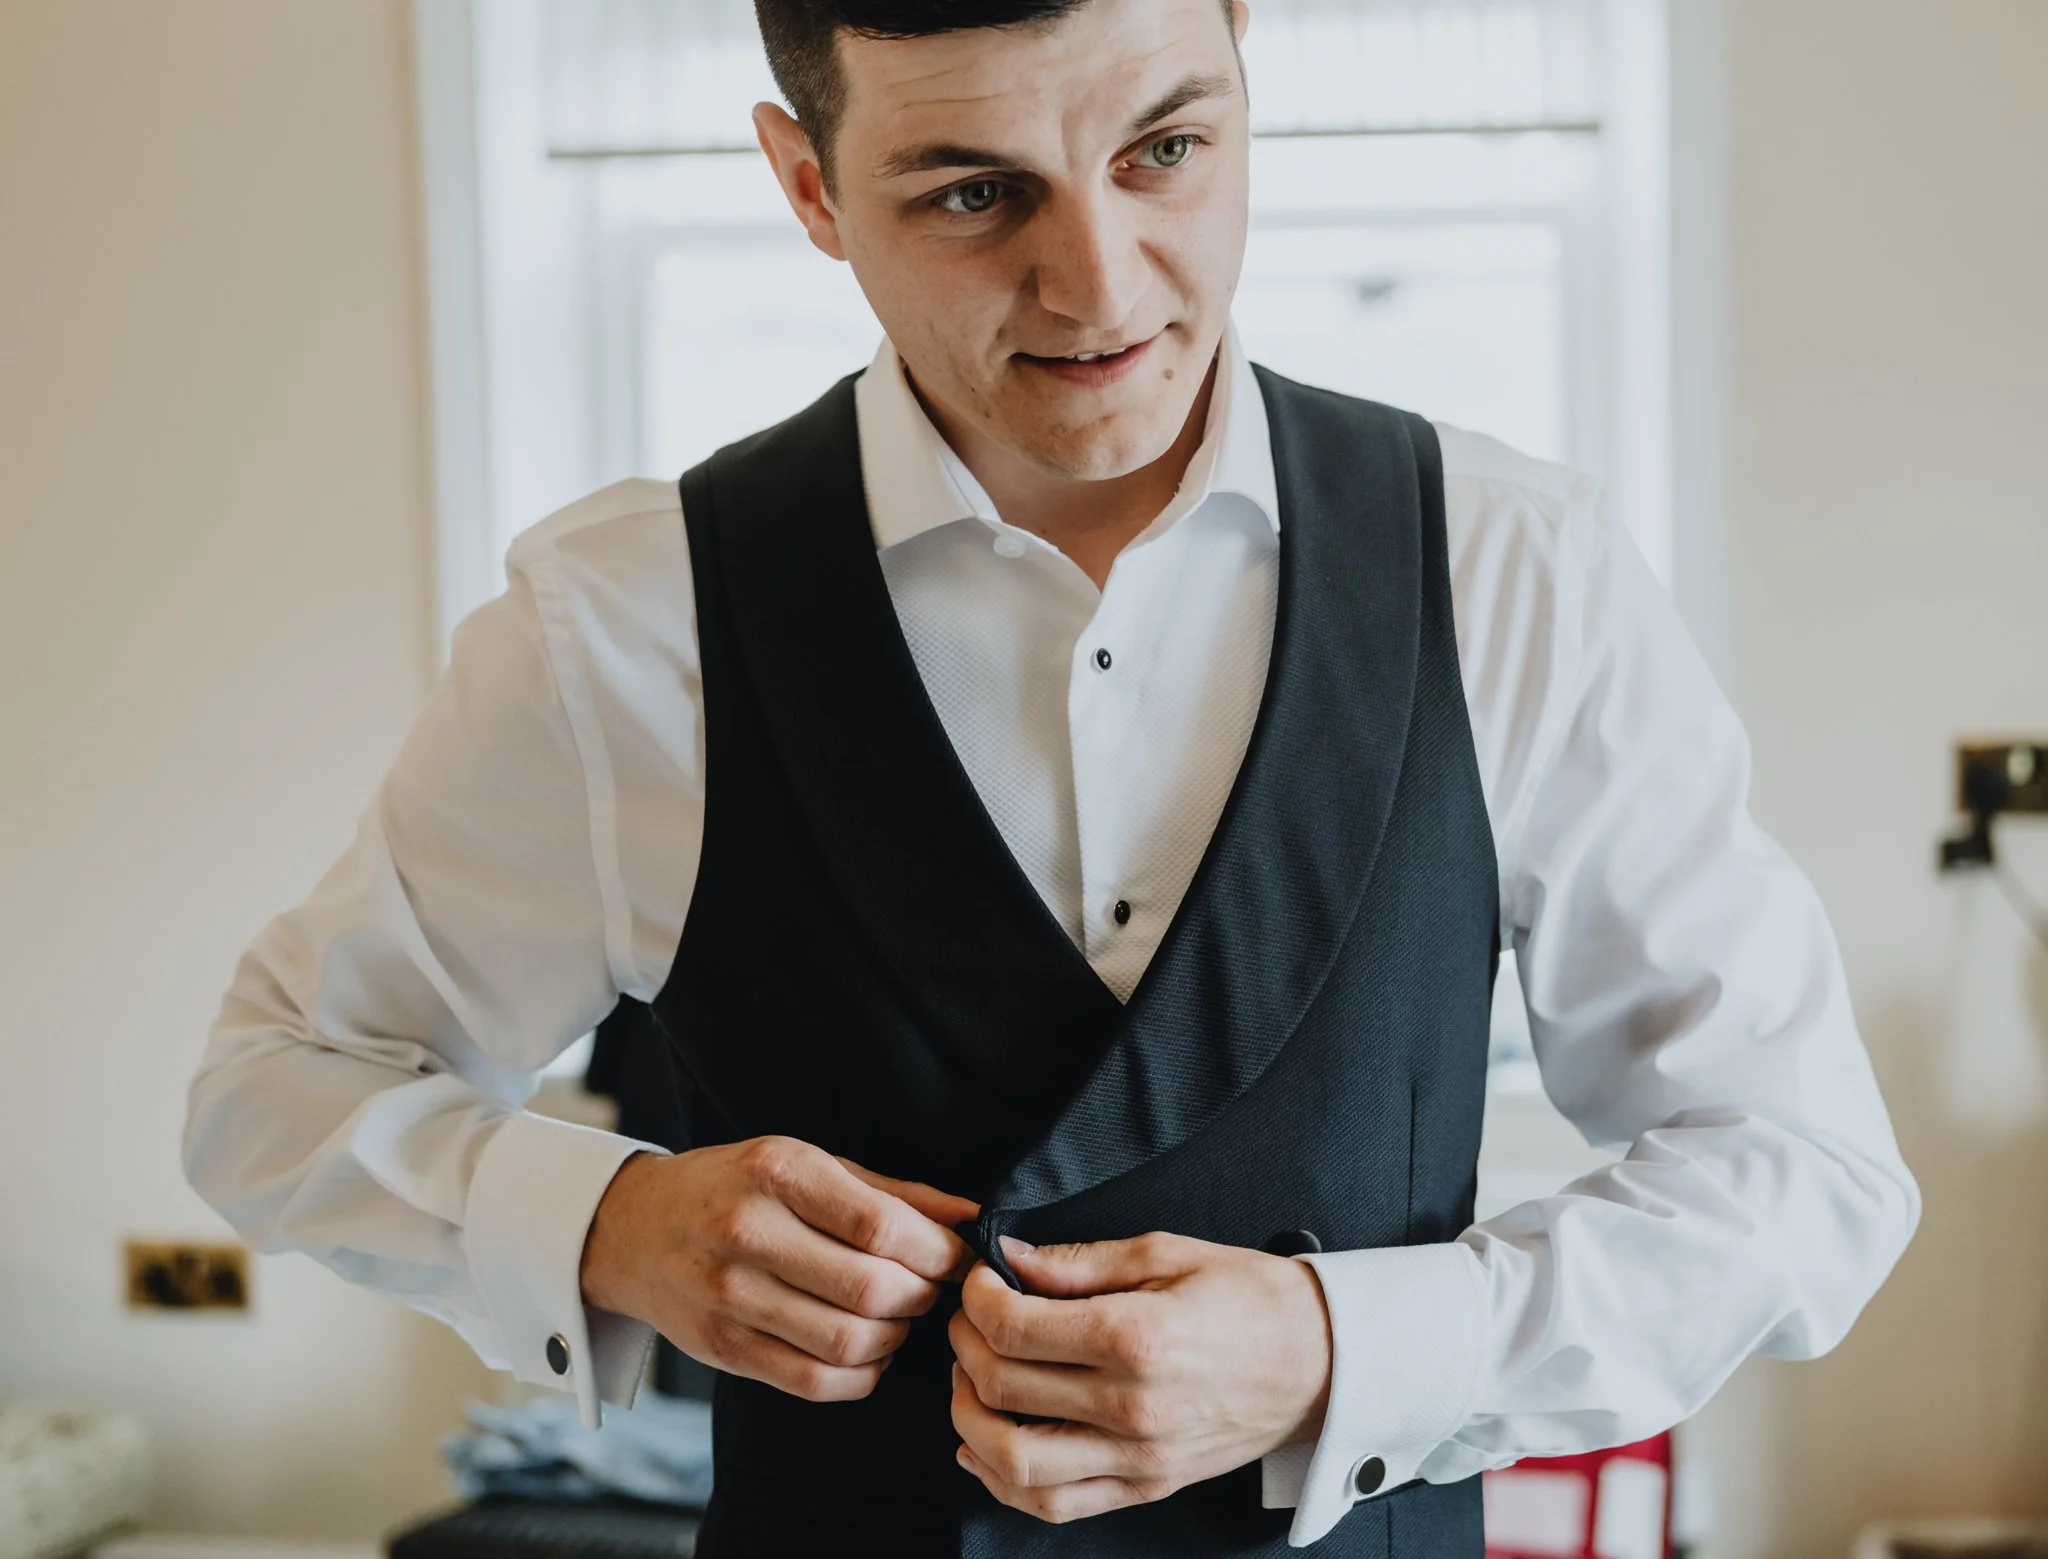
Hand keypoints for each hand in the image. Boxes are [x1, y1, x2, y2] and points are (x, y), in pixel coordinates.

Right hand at [581, 1136, 977, 1401]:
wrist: (634, 1227)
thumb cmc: (736, 1187)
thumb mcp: (809, 1164)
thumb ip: (893, 1194)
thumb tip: (972, 1217)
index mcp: (779, 1172)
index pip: (881, 1225)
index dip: (937, 1251)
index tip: (958, 1257)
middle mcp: (748, 1232)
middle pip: (871, 1289)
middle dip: (922, 1296)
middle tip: (929, 1288)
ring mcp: (730, 1296)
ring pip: (848, 1344)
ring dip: (894, 1339)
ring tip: (896, 1317)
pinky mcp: (722, 1349)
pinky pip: (815, 1384)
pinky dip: (860, 1377)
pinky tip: (866, 1353)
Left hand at [947, 1231, 1331, 1522]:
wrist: (1319, 1361)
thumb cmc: (1249, 1298)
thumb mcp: (1166, 1253)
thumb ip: (1078, 1260)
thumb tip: (1010, 1259)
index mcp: (1137, 1339)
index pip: (1015, 1328)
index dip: (977, 1299)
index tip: (980, 1281)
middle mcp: (1131, 1407)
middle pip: (1002, 1389)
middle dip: (965, 1346)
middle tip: (969, 1320)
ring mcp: (1138, 1459)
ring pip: (1015, 1463)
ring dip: (969, 1419)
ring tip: (969, 1380)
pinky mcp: (1145, 1488)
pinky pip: (1054, 1505)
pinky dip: (1003, 1482)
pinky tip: (982, 1447)